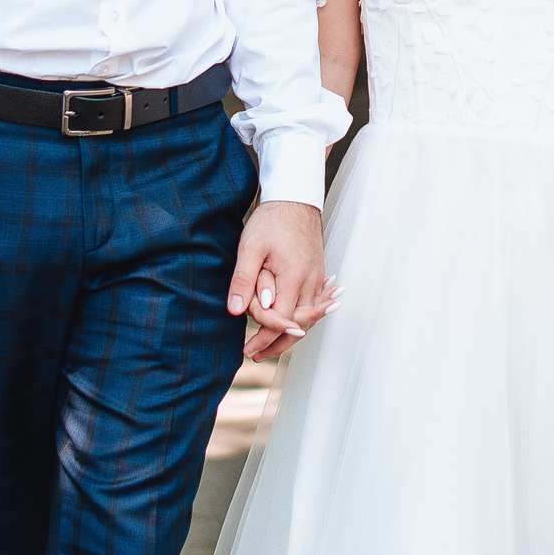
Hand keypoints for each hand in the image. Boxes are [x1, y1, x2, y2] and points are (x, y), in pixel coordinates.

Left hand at [229, 200, 333, 361]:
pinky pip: (313, 306)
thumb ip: (244, 281)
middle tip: (255, 355)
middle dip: (277, 344)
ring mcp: (317, 279)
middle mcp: (310, 282)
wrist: (295, 200)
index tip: (247, 349)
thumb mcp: (250, 248)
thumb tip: (235, 312)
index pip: (280, 320)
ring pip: (308, 319)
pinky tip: (293, 326)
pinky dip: (303, 320)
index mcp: (294, 278)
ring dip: (291, 335)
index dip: (263, 337)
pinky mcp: (318, 274)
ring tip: (270, 347)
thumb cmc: (271, 221)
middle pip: (298, 326)